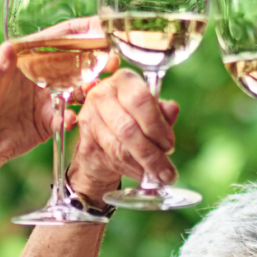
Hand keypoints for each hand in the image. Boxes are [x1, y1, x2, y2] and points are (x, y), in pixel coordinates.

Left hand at [0, 18, 114, 203]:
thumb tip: (7, 50)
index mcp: (26, 58)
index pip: (58, 39)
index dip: (81, 32)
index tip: (102, 27)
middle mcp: (40, 76)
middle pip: (75, 63)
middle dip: (95, 60)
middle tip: (112, 60)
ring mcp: (46, 100)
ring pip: (77, 90)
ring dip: (90, 89)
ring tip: (98, 90)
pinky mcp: (48, 124)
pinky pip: (67, 119)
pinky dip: (73, 118)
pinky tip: (72, 119)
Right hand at [69, 71, 178, 200]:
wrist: (103, 137)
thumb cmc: (134, 119)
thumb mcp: (152, 112)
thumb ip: (162, 112)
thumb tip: (172, 109)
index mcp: (124, 81)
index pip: (140, 100)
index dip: (157, 126)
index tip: (169, 144)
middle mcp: (102, 95)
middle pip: (127, 129)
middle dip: (151, 153)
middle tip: (167, 169)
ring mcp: (89, 118)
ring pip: (119, 149)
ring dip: (143, 166)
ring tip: (160, 175)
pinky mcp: (84, 141)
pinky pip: (111, 160)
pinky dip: (132, 171)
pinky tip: (143, 174)